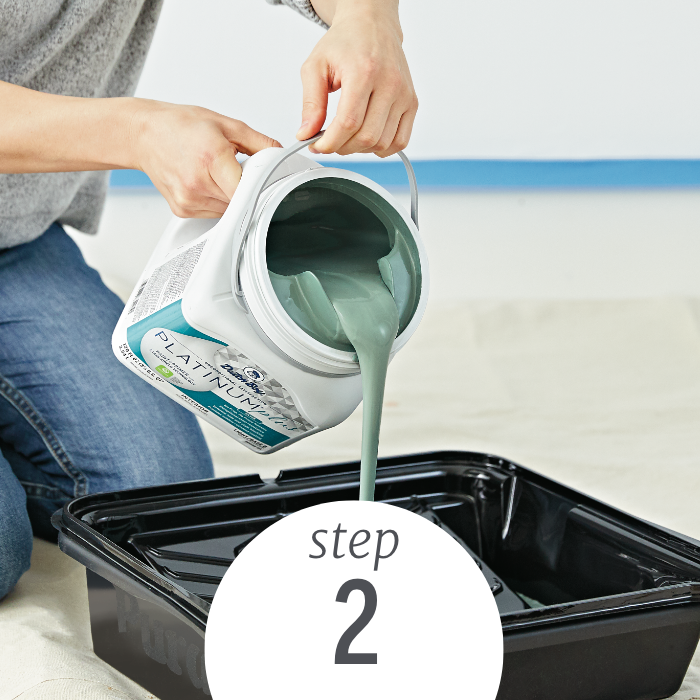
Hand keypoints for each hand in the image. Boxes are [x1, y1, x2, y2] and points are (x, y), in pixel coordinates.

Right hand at [131, 101, 279, 217]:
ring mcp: (189, 200)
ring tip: (220, 175)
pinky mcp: (183, 210)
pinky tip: (208, 183)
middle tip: (242, 173)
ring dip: (233, 197)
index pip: (248, 189)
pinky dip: (218, 201)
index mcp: (211, 159)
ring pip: (229, 211)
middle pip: (241, 202)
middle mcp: (197, 183)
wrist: (143, 134)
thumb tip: (280, 155)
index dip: (262, 188)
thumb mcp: (225, 124)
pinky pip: (214, 214)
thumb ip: (258, 142)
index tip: (268, 184)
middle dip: (248, 190)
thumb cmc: (179, 126)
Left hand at [296, 0, 417, 157]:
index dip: (330, 142)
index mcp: (364, 71)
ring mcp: (404, 95)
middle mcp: (389, 83)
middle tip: (329, 140)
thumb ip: (311, 103)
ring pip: (382, 144)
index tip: (317, 146)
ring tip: (346, 136)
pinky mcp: (411, 102)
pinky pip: (400, 141)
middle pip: (366, 137)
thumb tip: (306, 134)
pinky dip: (381, 149)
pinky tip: (366, 139)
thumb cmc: (345, 42)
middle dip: (342, 147)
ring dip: (360, 149)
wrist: (372, 24)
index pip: (348, 123)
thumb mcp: (316, 66)